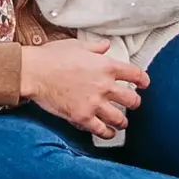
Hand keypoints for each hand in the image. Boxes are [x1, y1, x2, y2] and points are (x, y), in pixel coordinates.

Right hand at [20, 38, 145, 136]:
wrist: (34, 72)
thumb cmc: (52, 56)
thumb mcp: (77, 45)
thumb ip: (96, 47)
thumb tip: (106, 45)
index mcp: (106, 66)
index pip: (135, 74)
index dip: (143, 80)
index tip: (144, 84)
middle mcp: (104, 86)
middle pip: (131, 100)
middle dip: (134, 103)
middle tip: (132, 104)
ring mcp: (94, 103)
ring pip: (119, 118)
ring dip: (122, 121)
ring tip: (122, 123)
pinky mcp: (82, 117)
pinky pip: (100, 130)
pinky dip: (107, 133)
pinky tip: (108, 133)